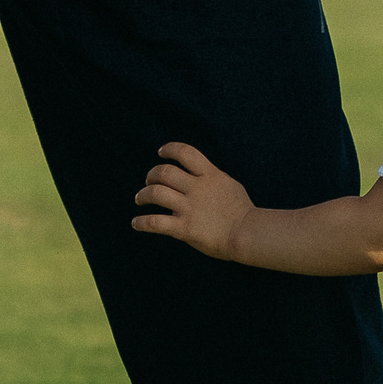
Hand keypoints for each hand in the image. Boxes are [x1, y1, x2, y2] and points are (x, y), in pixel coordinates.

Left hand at [132, 143, 254, 258]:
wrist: (247, 233)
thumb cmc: (242, 212)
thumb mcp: (229, 185)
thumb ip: (212, 178)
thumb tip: (201, 175)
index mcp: (209, 175)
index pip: (185, 153)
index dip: (169, 149)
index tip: (161, 152)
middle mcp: (196, 188)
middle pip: (164, 172)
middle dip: (151, 175)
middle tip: (148, 182)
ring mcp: (189, 208)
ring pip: (155, 193)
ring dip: (143, 195)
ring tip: (140, 200)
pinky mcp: (184, 228)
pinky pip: (155, 222)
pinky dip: (141, 222)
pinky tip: (135, 223)